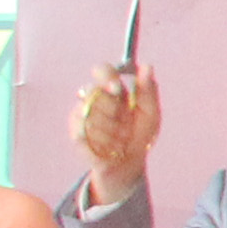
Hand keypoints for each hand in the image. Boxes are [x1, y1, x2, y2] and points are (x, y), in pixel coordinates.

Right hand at [71, 61, 159, 205]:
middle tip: (125, 122)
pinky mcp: (76, 133)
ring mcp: (82, 114)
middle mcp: (94, 98)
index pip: (102, 70)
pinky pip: (83, 132)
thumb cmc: (141, 133)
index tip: (116, 88)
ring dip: (112, 130)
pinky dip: (102, 142)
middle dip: (113, 109)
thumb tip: (147, 66)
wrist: (131, 162)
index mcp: (113, 89)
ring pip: (90, 114)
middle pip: (93, 91)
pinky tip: (110, 147)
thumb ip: (148, 89)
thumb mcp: (151, 112)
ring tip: (121, 138)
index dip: (105, 76)